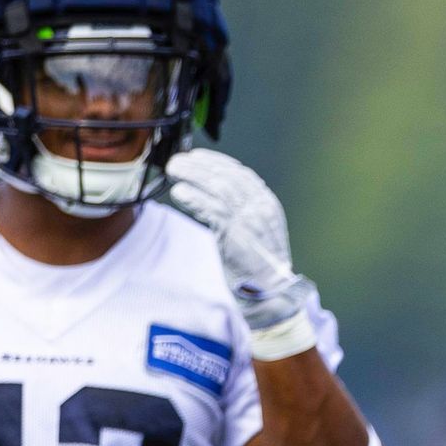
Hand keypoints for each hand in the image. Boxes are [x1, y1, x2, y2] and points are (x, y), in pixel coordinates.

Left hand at [166, 148, 309, 329]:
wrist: (271, 289)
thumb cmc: (260, 263)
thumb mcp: (259, 230)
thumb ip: (243, 211)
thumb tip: (216, 194)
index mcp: (268, 203)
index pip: (241, 173)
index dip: (217, 161)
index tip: (198, 156)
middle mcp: (260, 207)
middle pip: (226, 176)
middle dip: (200, 165)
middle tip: (178, 160)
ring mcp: (248, 219)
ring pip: (217, 187)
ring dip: (193, 176)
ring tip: (174, 171)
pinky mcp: (235, 233)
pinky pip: (210, 209)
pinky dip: (194, 198)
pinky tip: (179, 192)